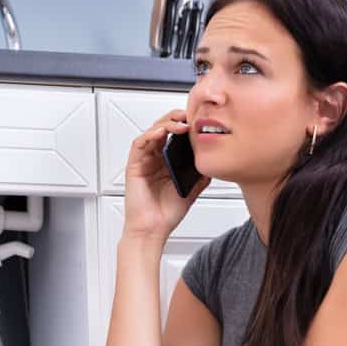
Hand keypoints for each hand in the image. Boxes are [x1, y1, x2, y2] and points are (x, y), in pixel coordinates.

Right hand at [123, 109, 210, 241]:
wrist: (153, 230)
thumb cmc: (166, 214)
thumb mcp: (192, 190)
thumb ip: (200, 175)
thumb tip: (213, 161)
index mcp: (167, 163)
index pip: (175, 136)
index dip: (185, 125)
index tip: (198, 120)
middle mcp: (155, 159)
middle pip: (162, 129)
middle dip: (175, 118)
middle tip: (188, 115)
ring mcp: (144, 161)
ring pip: (151, 132)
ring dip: (165, 124)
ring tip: (179, 123)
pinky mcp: (134, 166)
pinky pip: (139, 145)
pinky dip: (149, 136)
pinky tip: (161, 132)